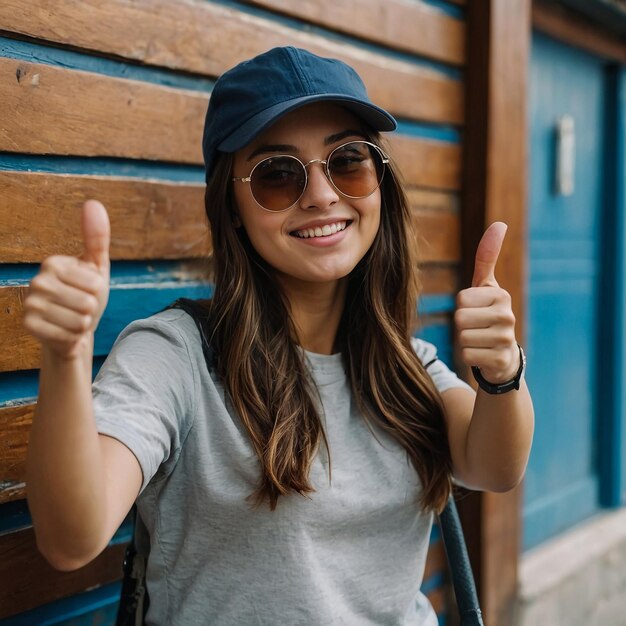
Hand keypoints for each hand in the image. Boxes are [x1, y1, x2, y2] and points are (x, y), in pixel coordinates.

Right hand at [23, 200, 110, 359]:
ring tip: (74, 318)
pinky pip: (68, 335)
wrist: (72, 327)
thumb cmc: (87, 294)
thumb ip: (96, 237)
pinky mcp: (30, 326)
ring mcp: (31, 304)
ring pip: (80, 321)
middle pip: (88, 303)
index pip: (96, 283)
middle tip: (81, 308)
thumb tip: (93, 202)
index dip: (98, 291)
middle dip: (91, 310)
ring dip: (83, 324)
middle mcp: (37, 281)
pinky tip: (65, 331)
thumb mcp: (97, 266)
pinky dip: (73, 336)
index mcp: (53, 263)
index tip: (86, 290)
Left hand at [455, 222, 519, 383]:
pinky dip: (469, 357)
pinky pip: (467, 356)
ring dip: (465, 341)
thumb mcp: (486, 286)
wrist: (503, 356)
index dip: (463, 306)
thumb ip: (487, 257)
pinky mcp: (500, 360)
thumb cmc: (488, 314)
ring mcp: (506, 339)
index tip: (476, 310)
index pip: (461, 299)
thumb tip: (499, 224)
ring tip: (479, 340)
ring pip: (462, 337)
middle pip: (460, 318)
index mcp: (502, 295)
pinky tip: (483, 354)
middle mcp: (508, 316)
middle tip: (476, 328)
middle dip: (462, 325)